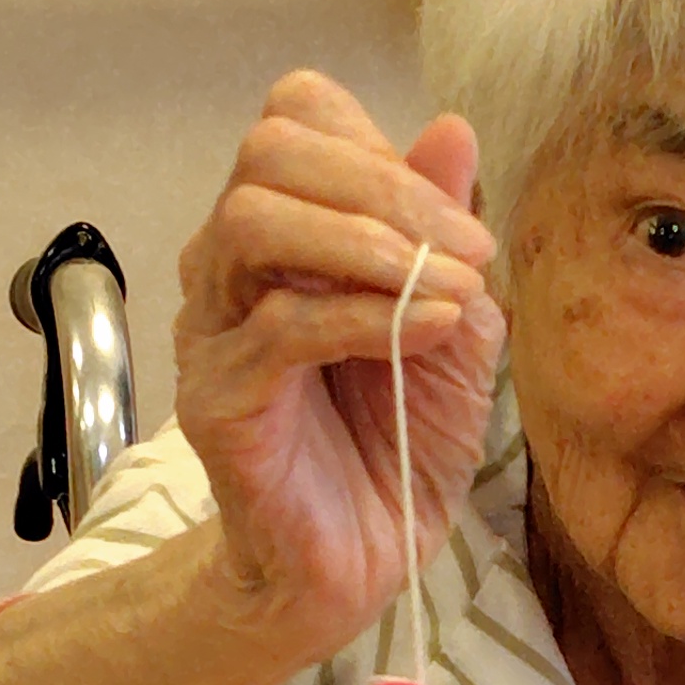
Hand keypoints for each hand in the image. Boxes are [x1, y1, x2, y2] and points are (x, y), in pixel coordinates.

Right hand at [174, 70, 506, 651]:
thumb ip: (447, 235)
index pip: (297, 118)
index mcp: (286, 234)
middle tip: (470, 251)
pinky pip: (280, 328)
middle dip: (385, 186)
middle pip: (268, 151)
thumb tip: (451, 129)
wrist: (352, 567)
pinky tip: (434, 333)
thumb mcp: (456, 330)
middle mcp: (233, 267)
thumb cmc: (395, 446)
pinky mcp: (218, 398)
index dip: (381, 145)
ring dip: (368, 242)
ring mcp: (213, 329)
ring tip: (450, 291)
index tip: (461, 222)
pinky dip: (370, 318)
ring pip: (254, 223)